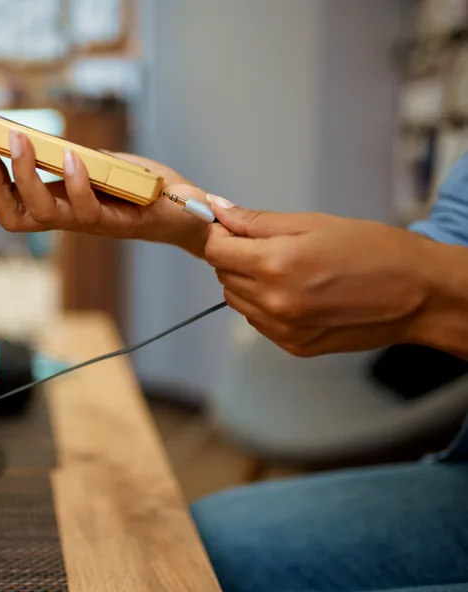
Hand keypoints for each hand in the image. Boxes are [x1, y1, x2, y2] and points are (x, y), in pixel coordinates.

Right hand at [0, 131, 211, 256]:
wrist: (186, 211)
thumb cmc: (139, 186)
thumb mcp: (95, 164)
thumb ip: (64, 156)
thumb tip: (24, 135)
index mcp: (59, 206)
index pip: (10, 205)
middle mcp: (68, 219)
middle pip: (14, 217)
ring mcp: (91, 222)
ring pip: (44, 213)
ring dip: (26, 175)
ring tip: (20, 140)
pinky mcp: (119, 220)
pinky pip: (87, 208)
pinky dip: (75, 181)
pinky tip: (70, 155)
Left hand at [203, 198, 433, 356]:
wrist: (417, 294)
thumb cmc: (372, 250)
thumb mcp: (313, 223)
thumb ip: (258, 222)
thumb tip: (219, 211)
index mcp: (275, 265)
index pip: (216, 251)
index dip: (219, 236)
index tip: (231, 228)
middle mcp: (273, 301)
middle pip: (223, 276)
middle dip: (234, 257)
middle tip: (265, 245)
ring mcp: (282, 329)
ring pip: (237, 300)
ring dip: (247, 282)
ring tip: (284, 268)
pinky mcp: (293, 346)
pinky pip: (258, 321)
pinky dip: (264, 305)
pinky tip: (294, 291)